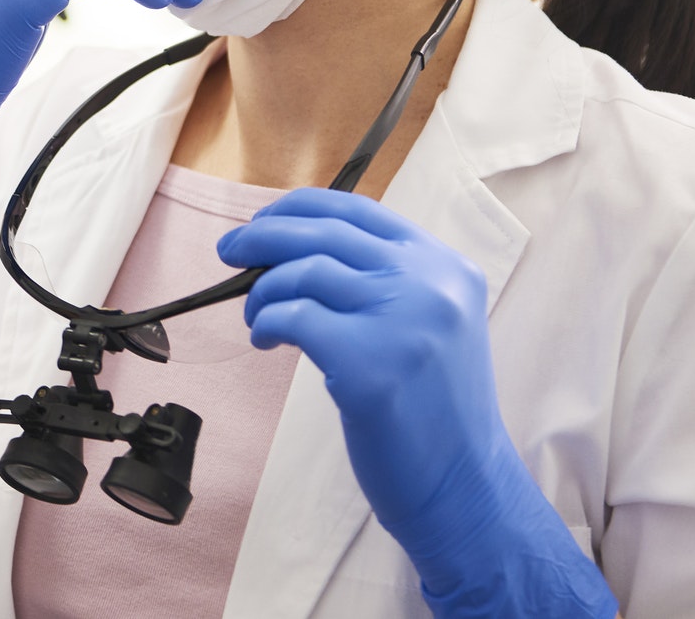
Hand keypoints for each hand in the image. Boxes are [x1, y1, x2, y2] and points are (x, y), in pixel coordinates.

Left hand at [217, 190, 615, 618]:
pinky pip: (294, 317)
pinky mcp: (369, 364)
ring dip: (263, 291)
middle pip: (324, 233)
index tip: (263, 219)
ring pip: (303, 272)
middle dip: (263, 235)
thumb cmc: (434, 409)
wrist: (465, 486)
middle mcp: (430, 284)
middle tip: (228, 250)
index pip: (359, 209)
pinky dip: (267, 322)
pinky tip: (265, 340)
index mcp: (446, 267)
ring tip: (256, 317)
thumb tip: (293, 248)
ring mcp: (401, 321)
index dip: (299, 207)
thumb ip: (386, 280)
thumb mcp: (431, 323)